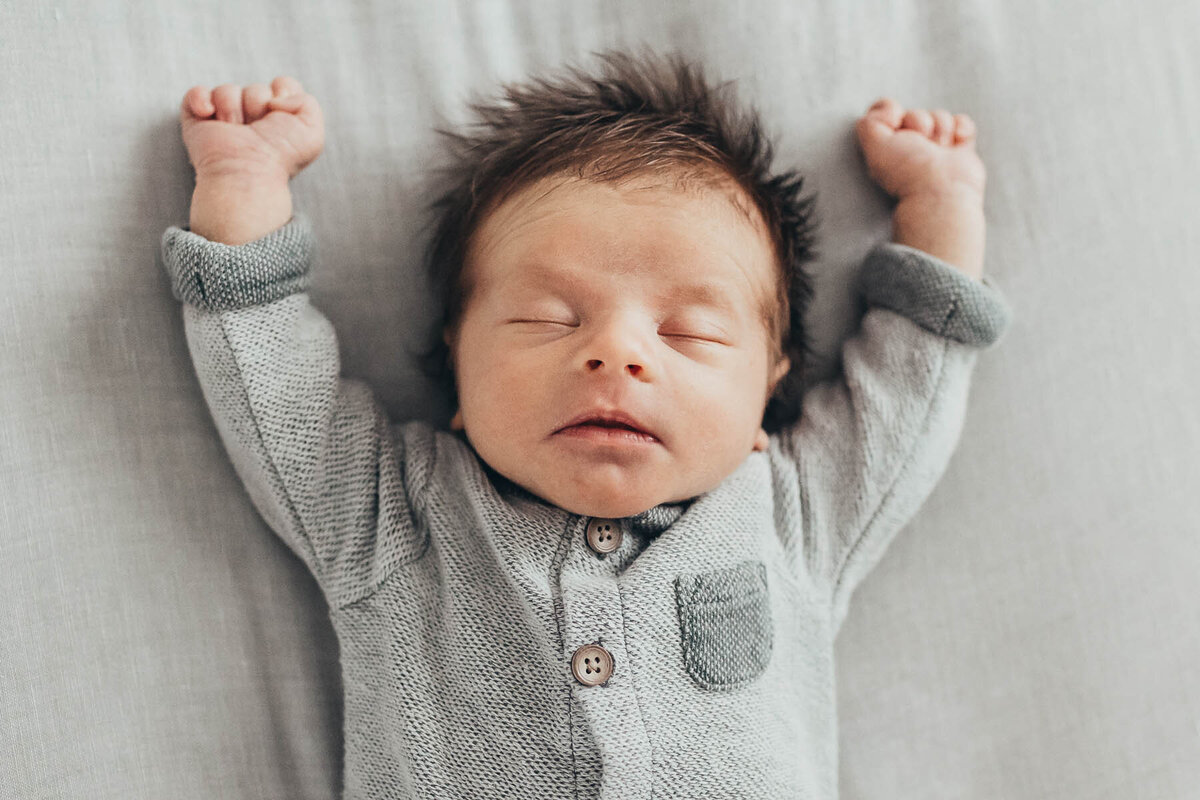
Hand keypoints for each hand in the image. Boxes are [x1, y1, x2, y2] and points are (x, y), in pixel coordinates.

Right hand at [180, 76, 324, 182]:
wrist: (248, 171)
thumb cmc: (280, 157)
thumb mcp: (311, 131)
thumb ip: (307, 101)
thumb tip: (274, 96)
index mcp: (279, 120)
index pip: (283, 85)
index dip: (282, 95)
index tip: (280, 117)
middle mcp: (252, 119)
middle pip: (256, 88)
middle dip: (257, 105)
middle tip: (257, 131)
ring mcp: (224, 118)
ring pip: (227, 89)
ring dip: (233, 109)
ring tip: (236, 132)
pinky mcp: (197, 120)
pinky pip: (197, 92)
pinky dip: (201, 100)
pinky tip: (210, 116)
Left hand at [855, 98, 984, 204]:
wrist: (941, 191)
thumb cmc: (907, 172)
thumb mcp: (874, 146)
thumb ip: (869, 122)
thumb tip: (892, 109)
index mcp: (887, 146)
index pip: (889, 111)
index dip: (893, 114)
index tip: (895, 127)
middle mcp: (910, 147)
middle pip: (916, 112)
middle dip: (920, 124)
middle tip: (920, 147)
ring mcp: (936, 148)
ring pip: (940, 115)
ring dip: (941, 130)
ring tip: (938, 152)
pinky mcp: (960, 150)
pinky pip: (961, 122)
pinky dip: (961, 130)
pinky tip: (954, 148)